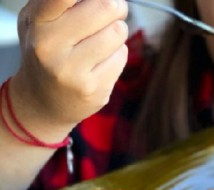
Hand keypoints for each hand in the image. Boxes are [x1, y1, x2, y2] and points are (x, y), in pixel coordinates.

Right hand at [11, 0, 128, 129]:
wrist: (42, 101)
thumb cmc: (48, 51)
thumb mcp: (41, 20)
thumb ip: (63, 2)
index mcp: (37, 21)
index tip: (98, 1)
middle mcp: (50, 45)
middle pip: (106, 7)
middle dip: (116, 7)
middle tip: (113, 11)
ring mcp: (72, 70)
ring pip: (118, 32)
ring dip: (117, 32)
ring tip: (102, 41)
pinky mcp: (93, 89)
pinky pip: (122, 55)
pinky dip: (117, 55)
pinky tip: (100, 62)